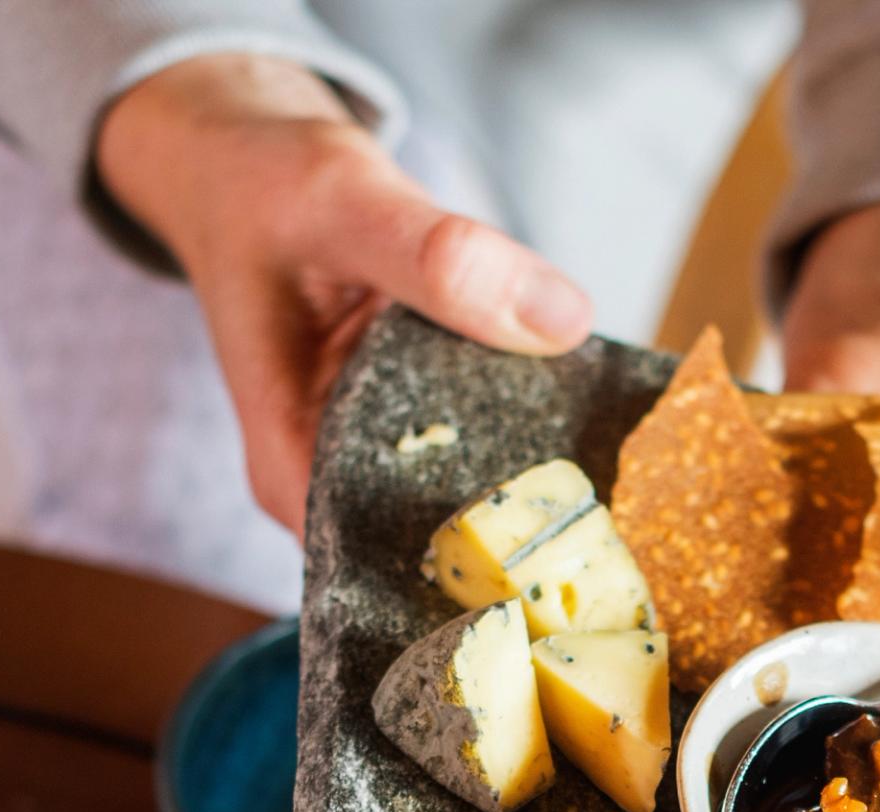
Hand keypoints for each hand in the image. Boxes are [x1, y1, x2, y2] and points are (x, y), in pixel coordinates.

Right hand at [97, 55, 593, 531]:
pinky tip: (602, 429)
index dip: (475, 581)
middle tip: (625, 546)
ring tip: (631, 502)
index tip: (567, 573)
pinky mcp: (422, 412)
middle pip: (442, 548)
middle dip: (527, 548)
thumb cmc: (265, 186)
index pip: (389, 565)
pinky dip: (538, 430)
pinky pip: (488, 436)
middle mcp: (336, 477)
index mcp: (292, 465)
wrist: (247, 162)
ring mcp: (382, 448)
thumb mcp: (346, 205)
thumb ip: (438, 260)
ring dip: (545, 494)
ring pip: (474, 497)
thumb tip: (562, 320)